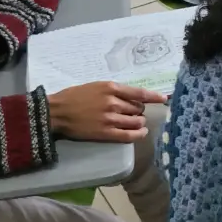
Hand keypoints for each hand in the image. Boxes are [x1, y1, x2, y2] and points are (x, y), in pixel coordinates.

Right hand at [47, 81, 165, 142]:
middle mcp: (114, 102)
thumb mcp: (96, 86)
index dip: (154, 96)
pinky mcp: (106, 133)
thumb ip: (114, 90)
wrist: (57, 112)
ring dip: (138, 122)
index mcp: (112, 88)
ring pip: (136, 121)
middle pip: (139, 108)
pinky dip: (138, 134)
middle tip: (132, 112)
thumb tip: (131, 97)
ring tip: (134, 122)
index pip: (139, 93)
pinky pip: (129, 135)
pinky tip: (141, 133)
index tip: (164, 99)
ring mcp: (111, 119)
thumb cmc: (74, 96)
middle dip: (138, 110)